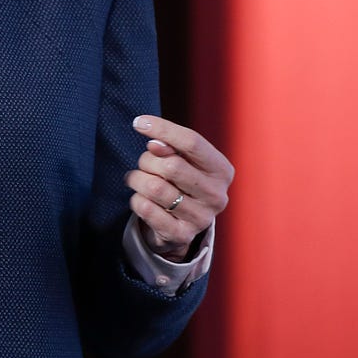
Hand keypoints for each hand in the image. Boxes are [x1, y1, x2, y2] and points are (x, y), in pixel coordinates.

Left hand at [125, 116, 233, 261]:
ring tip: (138, 179)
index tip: (138, 122)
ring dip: (137, 179)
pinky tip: (140, 198)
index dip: (163, 129)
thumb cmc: (181, 181)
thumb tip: (155, 144)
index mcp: (222, 170)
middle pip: (171, 165)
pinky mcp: (182, 235)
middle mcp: (217, 195)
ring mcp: (201, 218)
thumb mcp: (182, 159)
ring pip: (155, 187)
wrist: (182, 223)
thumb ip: (170, 146)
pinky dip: (136, 199)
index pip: (192, 142)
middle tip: (144, 164)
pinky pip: (147, 210)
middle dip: (148, 160)